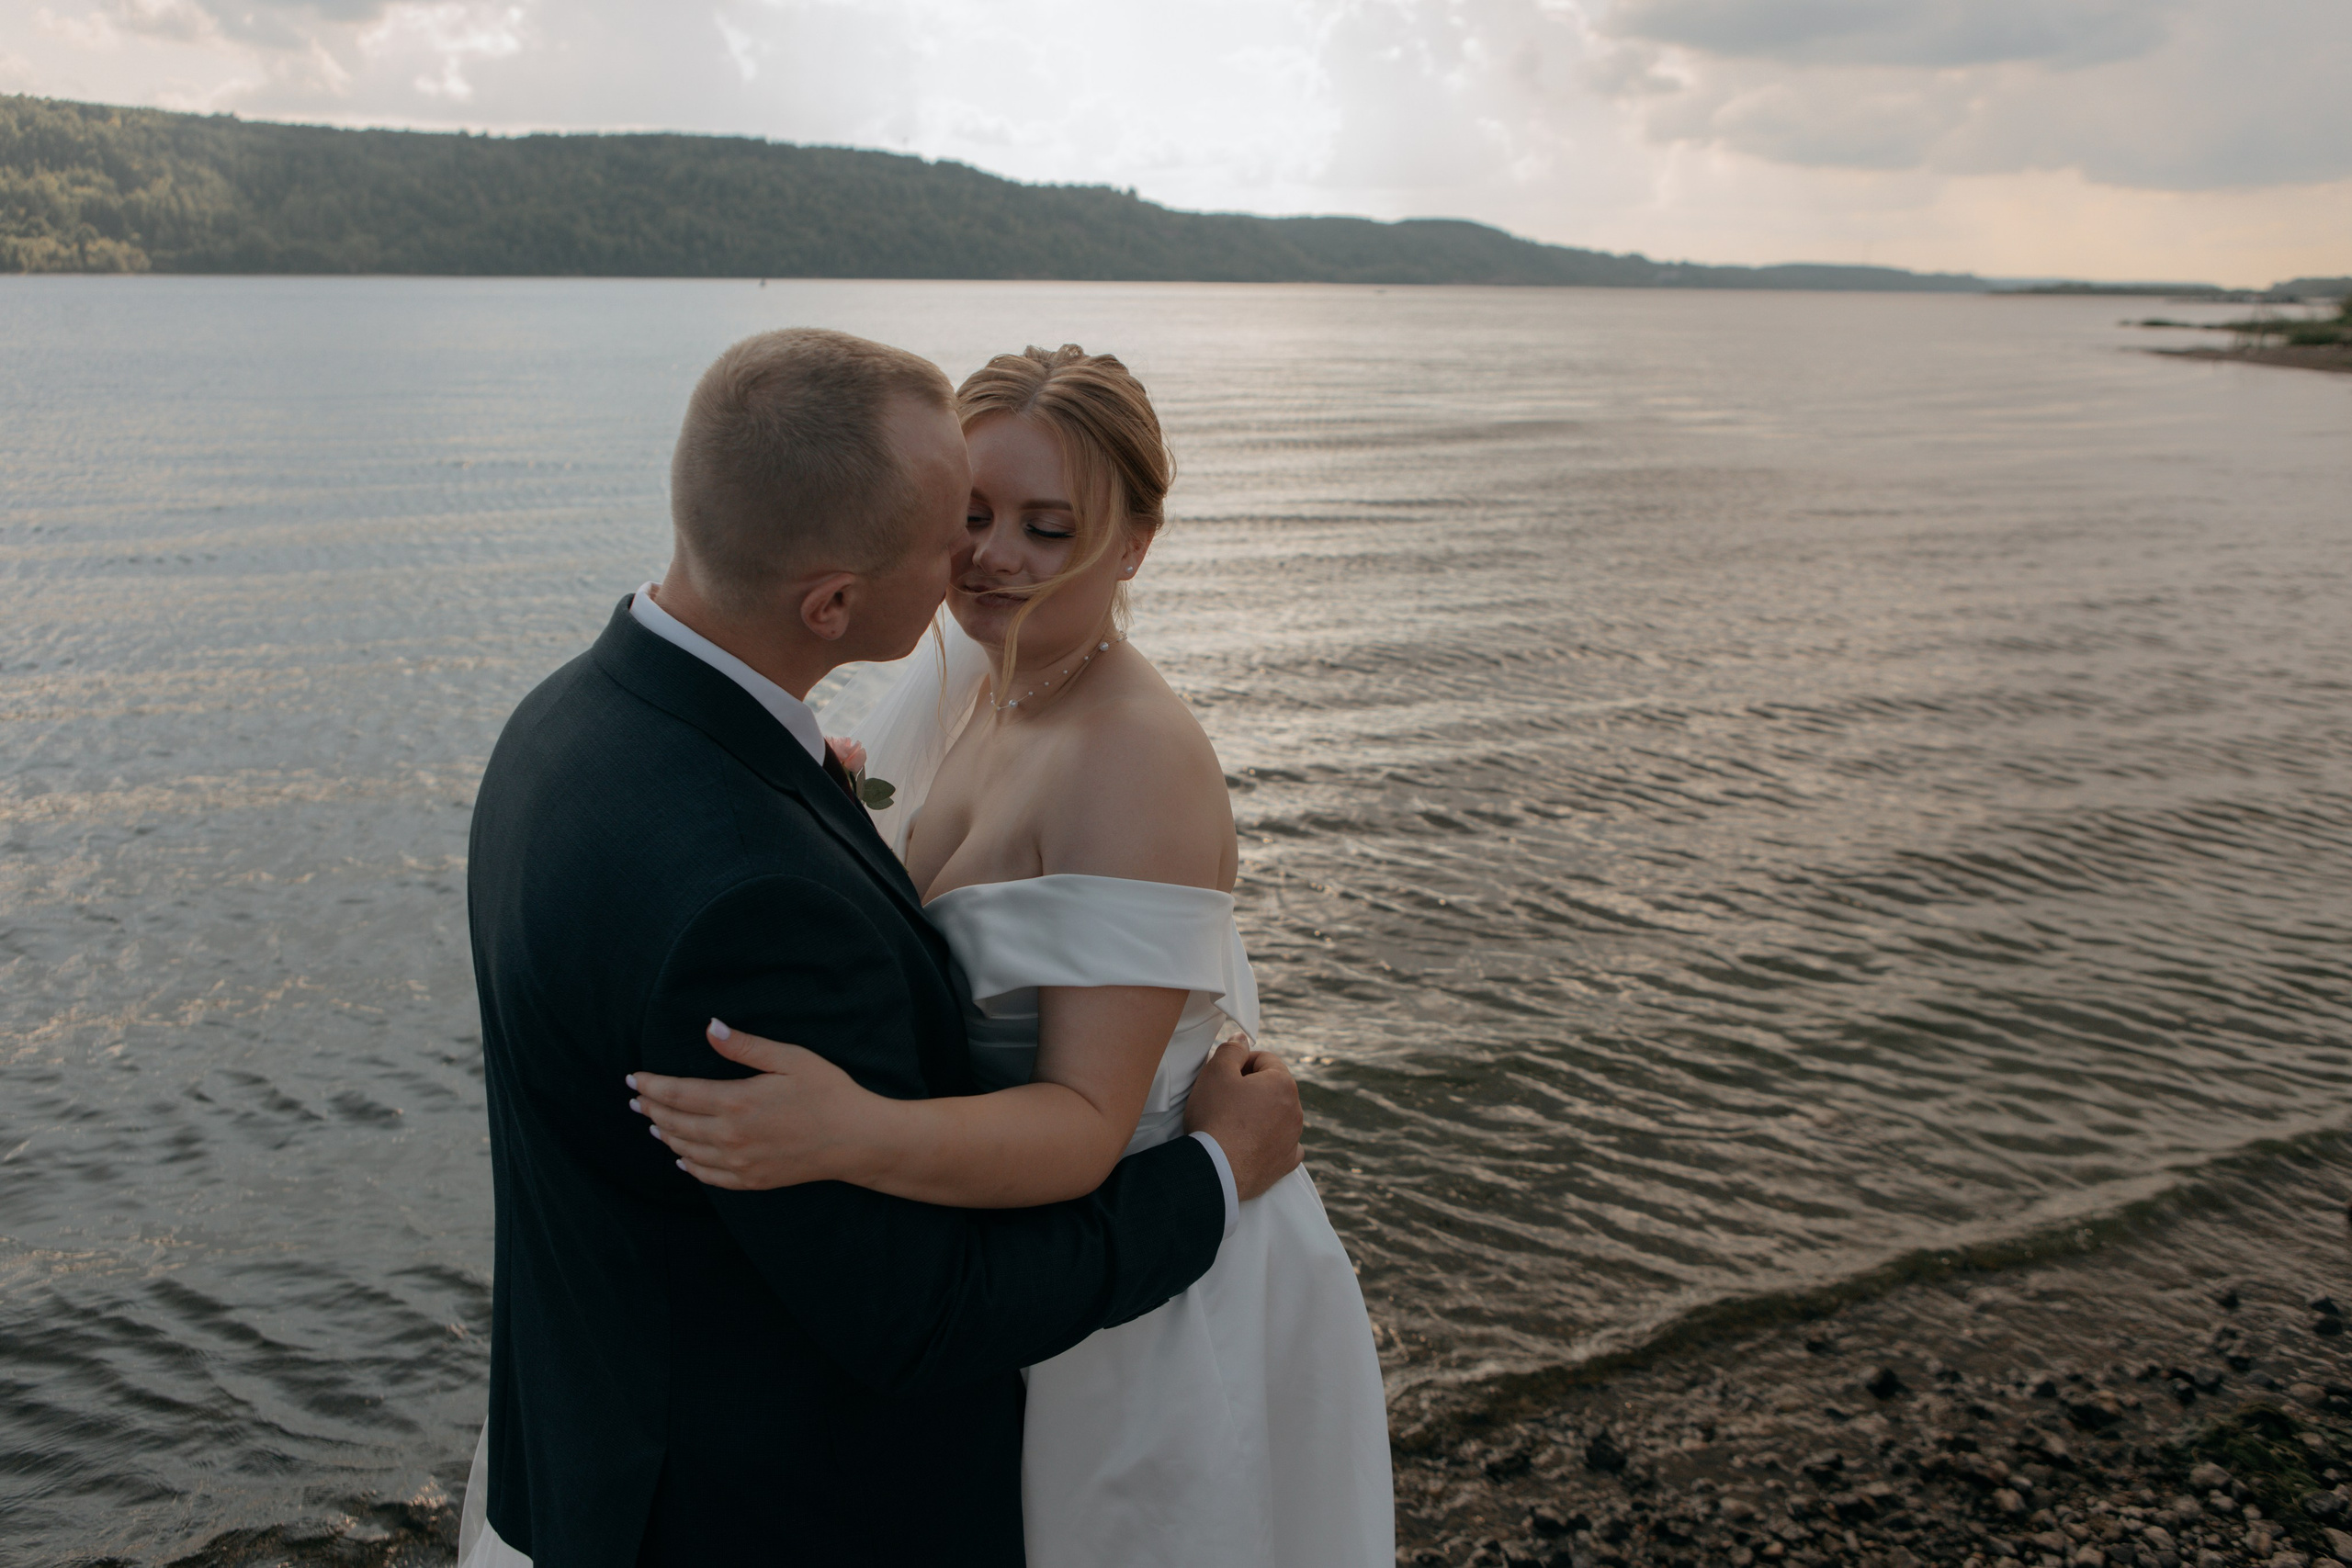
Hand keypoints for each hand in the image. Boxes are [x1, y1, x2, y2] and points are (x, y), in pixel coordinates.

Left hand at [629, 1020, 879, 1190]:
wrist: (857, 1140)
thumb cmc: (827, 1092)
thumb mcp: (789, 1059)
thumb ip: (744, 1046)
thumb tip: (709, 1027)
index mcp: (736, 1101)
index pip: (678, 1094)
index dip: (651, 1086)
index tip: (634, 1078)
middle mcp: (730, 1136)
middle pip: (676, 1122)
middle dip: (651, 1108)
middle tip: (636, 1099)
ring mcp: (739, 1162)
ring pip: (687, 1149)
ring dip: (665, 1134)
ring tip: (652, 1122)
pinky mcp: (751, 1180)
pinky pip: (707, 1175)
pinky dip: (688, 1164)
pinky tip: (681, 1156)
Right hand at [1183, 1038, 1301, 1200]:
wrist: (1215, 1168)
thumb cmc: (1215, 1117)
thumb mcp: (1216, 1071)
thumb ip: (1232, 1049)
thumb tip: (1242, 1039)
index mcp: (1283, 1083)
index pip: (1264, 1059)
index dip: (1240, 1063)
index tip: (1223, 1076)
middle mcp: (1295, 1110)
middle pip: (1272, 1087)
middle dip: (1251, 1088)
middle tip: (1224, 1099)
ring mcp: (1293, 1138)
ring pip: (1278, 1115)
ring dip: (1259, 1114)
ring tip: (1232, 1123)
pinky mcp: (1286, 1162)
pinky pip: (1284, 1145)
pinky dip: (1271, 1141)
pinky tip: (1253, 1143)